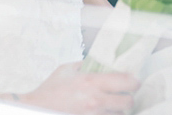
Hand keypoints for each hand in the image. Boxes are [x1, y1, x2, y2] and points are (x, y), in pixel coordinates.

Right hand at [20, 62, 138, 113]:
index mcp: (90, 81)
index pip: (126, 81)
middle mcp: (96, 100)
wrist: (37, 108)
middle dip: (127, 98)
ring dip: (117, 110)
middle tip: (121, 95)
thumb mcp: (66, 70)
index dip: (133, 81)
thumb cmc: (50, 91)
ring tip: (107, 105)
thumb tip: (100, 62)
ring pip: (120, 114)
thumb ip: (84, 65)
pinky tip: (101, 111)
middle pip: (129, 101)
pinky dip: (108, 114)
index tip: (133, 81)